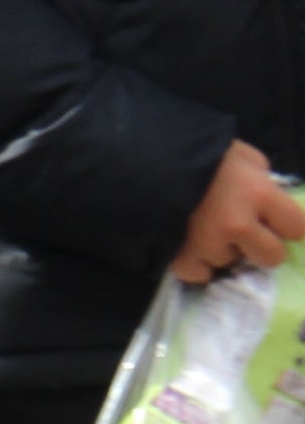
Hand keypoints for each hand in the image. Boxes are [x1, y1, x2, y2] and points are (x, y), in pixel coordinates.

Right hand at [175, 143, 304, 285]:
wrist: (134, 154)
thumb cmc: (192, 150)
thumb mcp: (235, 151)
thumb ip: (260, 175)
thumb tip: (272, 194)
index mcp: (257, 192)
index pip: (297, 228)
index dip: (282, 222)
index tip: (267, 217)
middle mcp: (239, 223)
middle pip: (272, 257)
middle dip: (257, 244)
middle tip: (236, 228)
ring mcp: (209, 244)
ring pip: (231, 263)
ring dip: (220, 249)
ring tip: (198, 225)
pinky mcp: (182, 258)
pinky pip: (200, 273)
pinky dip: (194, 262)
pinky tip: (183, 240)